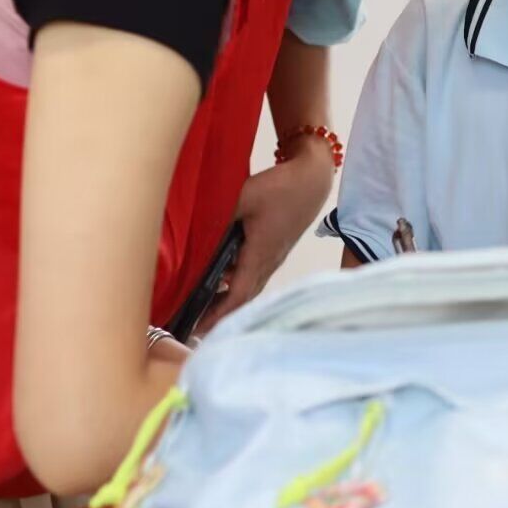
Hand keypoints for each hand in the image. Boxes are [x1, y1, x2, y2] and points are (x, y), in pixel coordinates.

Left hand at [196, 144, 336, 333]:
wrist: (313, 178)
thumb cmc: (282, 188)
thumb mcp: (244, 197)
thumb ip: (220, 217)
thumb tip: (195, 234)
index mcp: (261, 254)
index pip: (238, 294)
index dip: (218, 314)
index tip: (198, 328)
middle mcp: (269, 261)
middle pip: (244, 296)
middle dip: (220, 313)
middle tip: (195, 325)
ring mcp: (274, 256)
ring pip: (250, 286)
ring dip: (229, 298)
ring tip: (204, 305)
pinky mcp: (276, 247)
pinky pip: (254, 273)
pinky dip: (237, 282)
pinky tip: (222, 277)